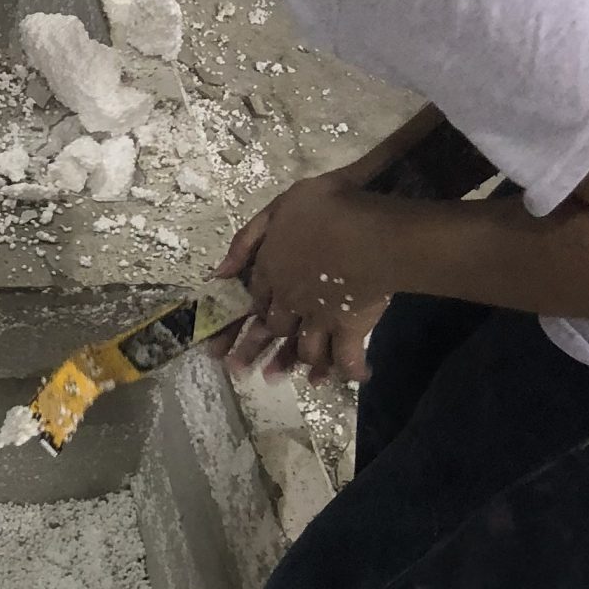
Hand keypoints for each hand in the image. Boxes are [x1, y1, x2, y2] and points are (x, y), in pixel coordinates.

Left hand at [217, 173, 395, 385]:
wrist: (370, 229)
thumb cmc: (328, 208)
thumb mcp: (280, 208)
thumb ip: (248, 240)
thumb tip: (219, 273)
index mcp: (271, 270)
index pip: (251, 301)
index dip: (234, 324)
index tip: (218, 347)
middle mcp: (291, 299)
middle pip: (271, 328)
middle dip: (252, 350)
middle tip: (238, 371)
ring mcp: (320, 316)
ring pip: (302, 347)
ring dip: (288, 364)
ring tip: (273, 380)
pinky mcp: (351, 326)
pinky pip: (344, 355)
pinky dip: (345, 369)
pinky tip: (343, 379)